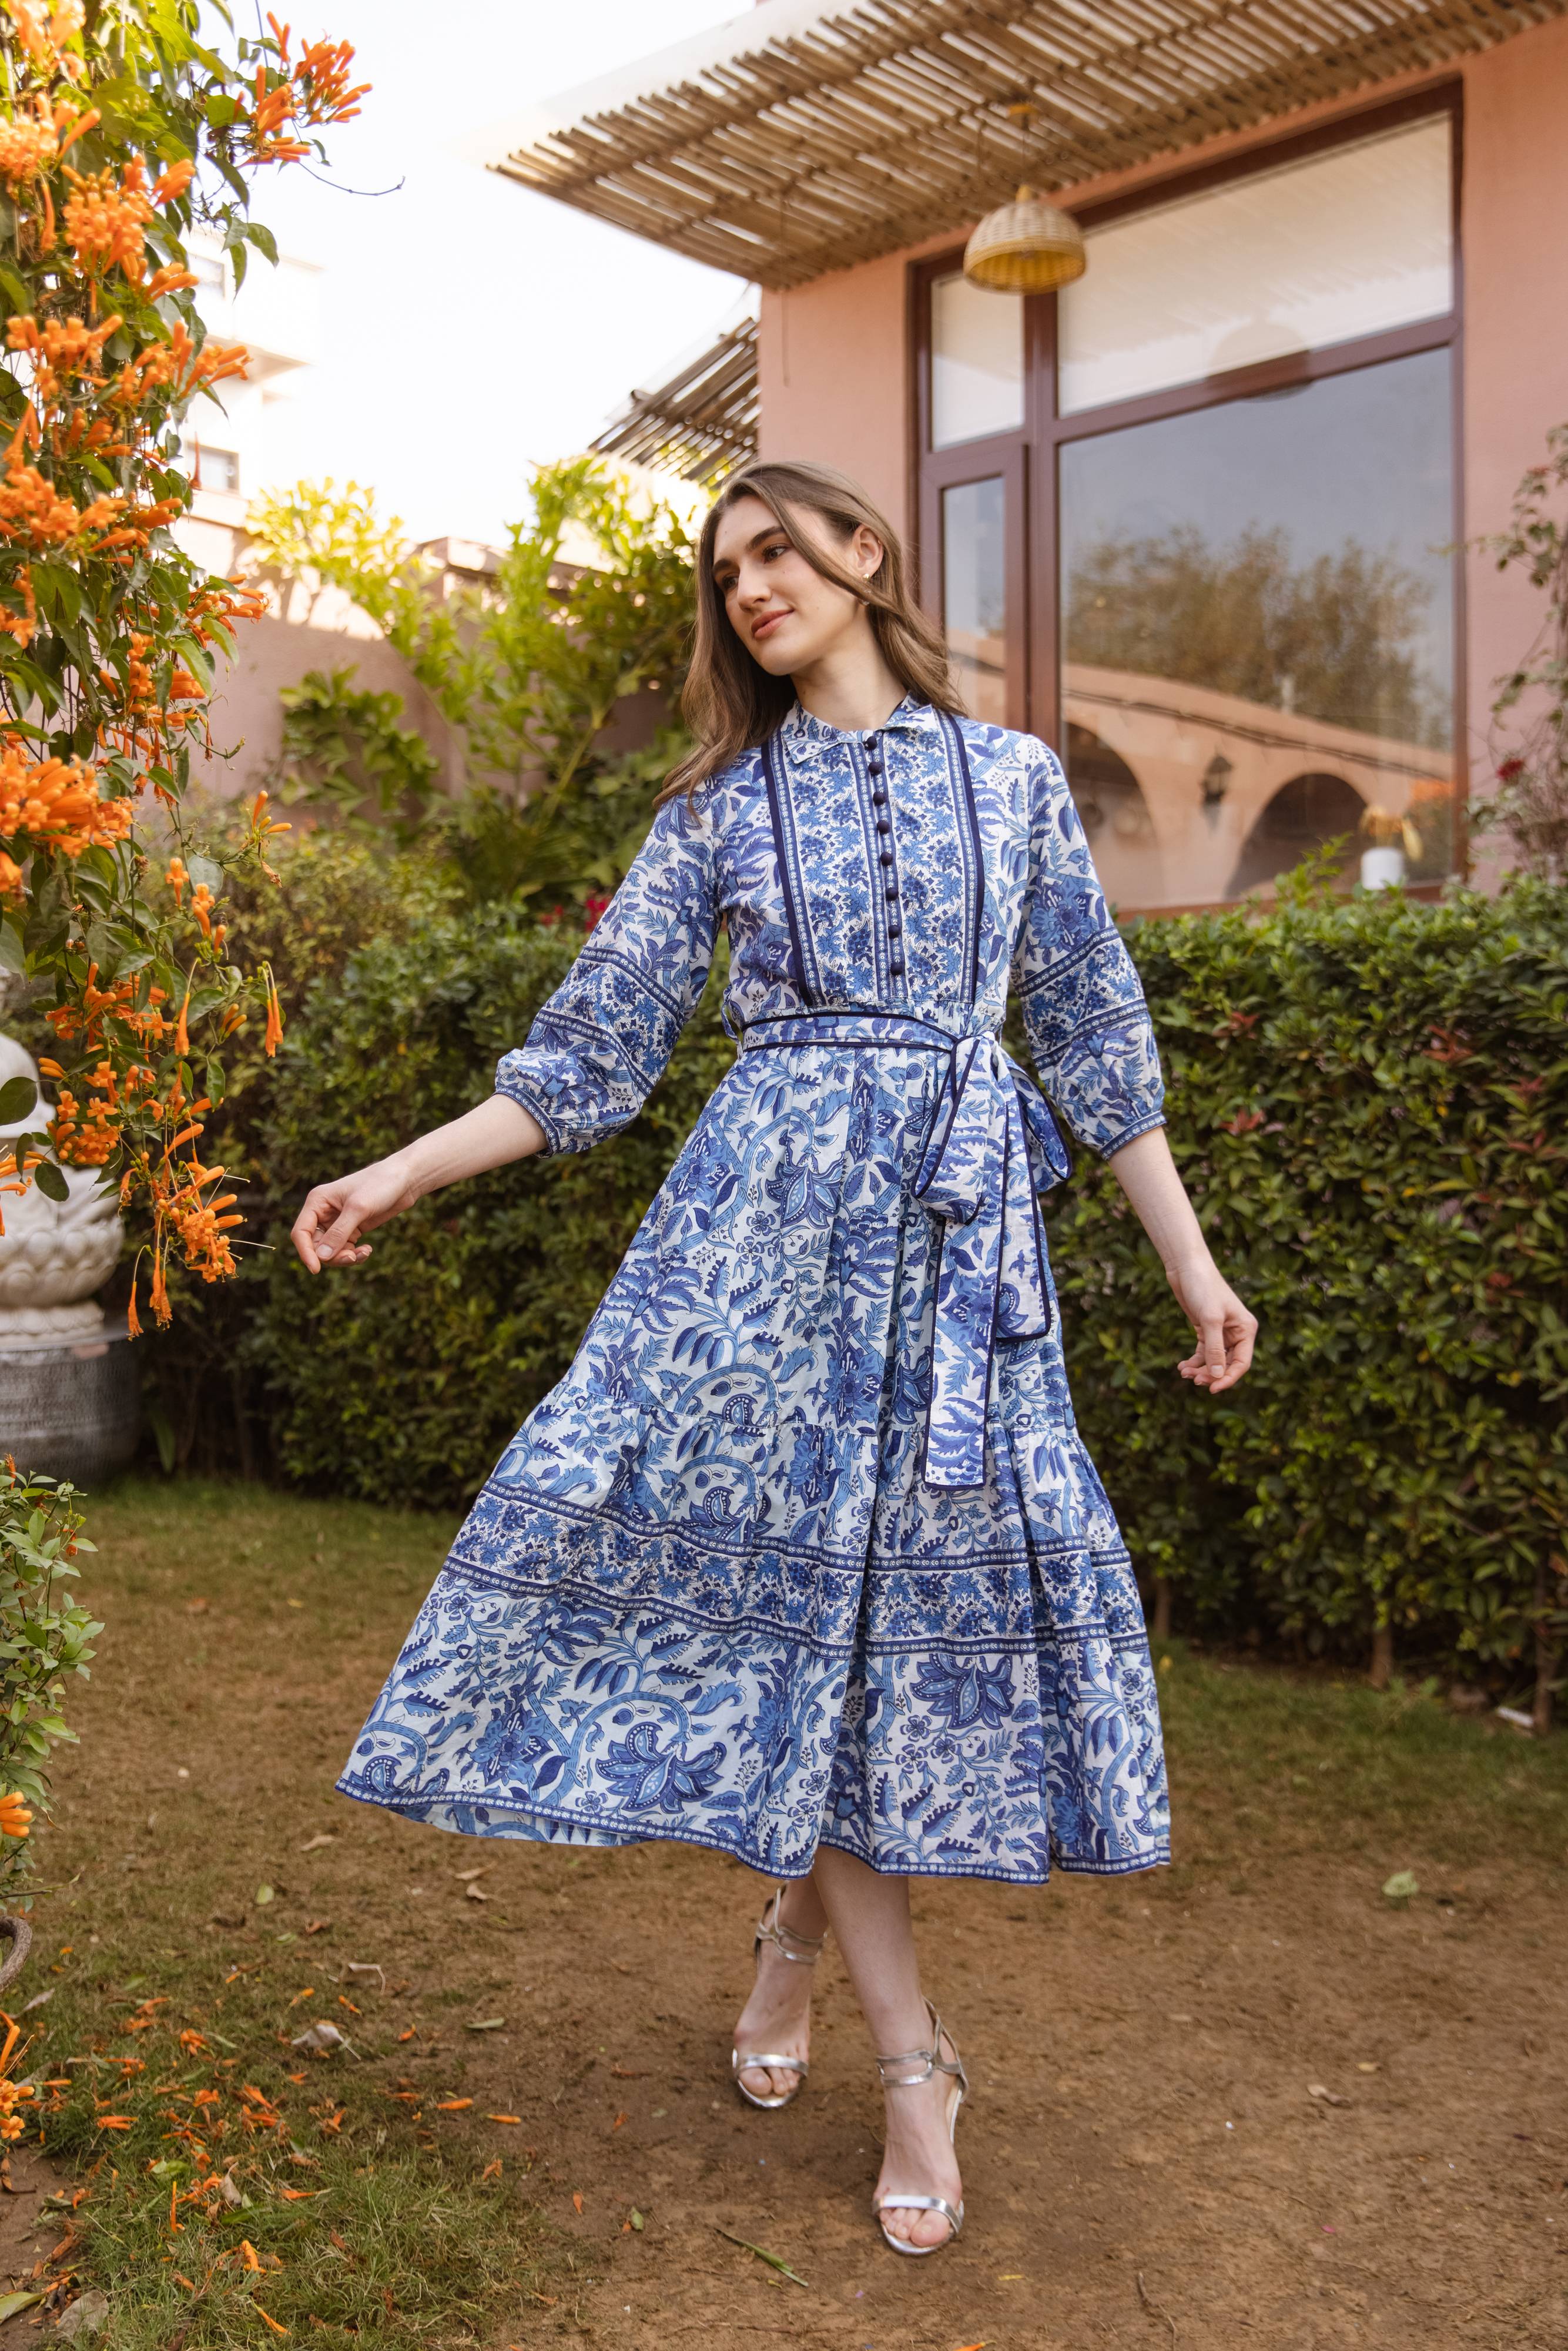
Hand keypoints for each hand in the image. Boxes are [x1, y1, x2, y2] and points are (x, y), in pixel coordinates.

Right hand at [292, 1155, 416, 1272]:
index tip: (316, 1270)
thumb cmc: (380, 1185)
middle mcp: (323, 1213)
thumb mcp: (358, 1208)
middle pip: (315, 1246)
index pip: (301, 1232)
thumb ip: (339, 1233)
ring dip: (345, 1257)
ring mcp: (337, 1222)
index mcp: (317, 1201)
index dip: (305, 1252)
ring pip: (330, 1251)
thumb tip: (321, 1257)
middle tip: (352, 1258)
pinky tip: (368, 1250)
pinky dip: (354, 1255)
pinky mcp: (352, 1229)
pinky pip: (344, 1250)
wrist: (404, 1180)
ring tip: (364, 1253)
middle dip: (332, 1256)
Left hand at [1166, 1257, 1256, 1393]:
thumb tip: (1218, 1376)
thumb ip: (1214, 1349)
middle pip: (1227, 1364)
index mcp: (1246, 1329)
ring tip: (1184, 1373)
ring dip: (1200, 1370)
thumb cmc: (1203, 1288)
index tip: (1212, 1389)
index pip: (1242, 1363)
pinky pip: (1203, 1353)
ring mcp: (1221, 1332)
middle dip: (1211, 1374)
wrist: (1186, 1267)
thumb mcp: (1210, 1320)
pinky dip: (1194, 1361)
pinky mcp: (1205, 1329)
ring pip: (1214, 1361)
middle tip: (1193, 1380)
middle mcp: (1237, 1332)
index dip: (1228, 1378)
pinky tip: (1182, 1366)